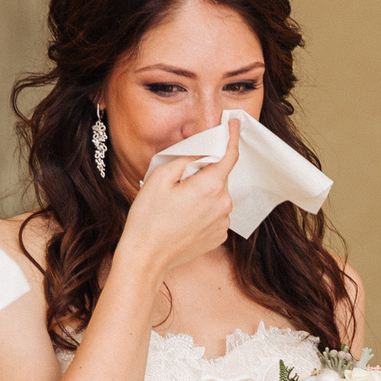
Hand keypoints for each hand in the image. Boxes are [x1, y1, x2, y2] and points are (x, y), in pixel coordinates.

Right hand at [114, 118, 237, 282]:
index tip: (235, 123)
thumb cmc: (148, 218)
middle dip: (204, 172)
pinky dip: (203, 211)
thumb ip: (186, 158)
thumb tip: (201, 150)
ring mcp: (223, 223)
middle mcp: (224, 204)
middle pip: (219, 177)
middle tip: (178, 180)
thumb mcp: (160, 177)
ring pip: (217, 196)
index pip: (229, 154)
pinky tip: (183, 219)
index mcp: (211, 185)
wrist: (146, 258)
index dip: (232, 136)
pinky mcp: (218, 237)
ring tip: (177, 205)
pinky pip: (215, 214)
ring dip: (203, 193)